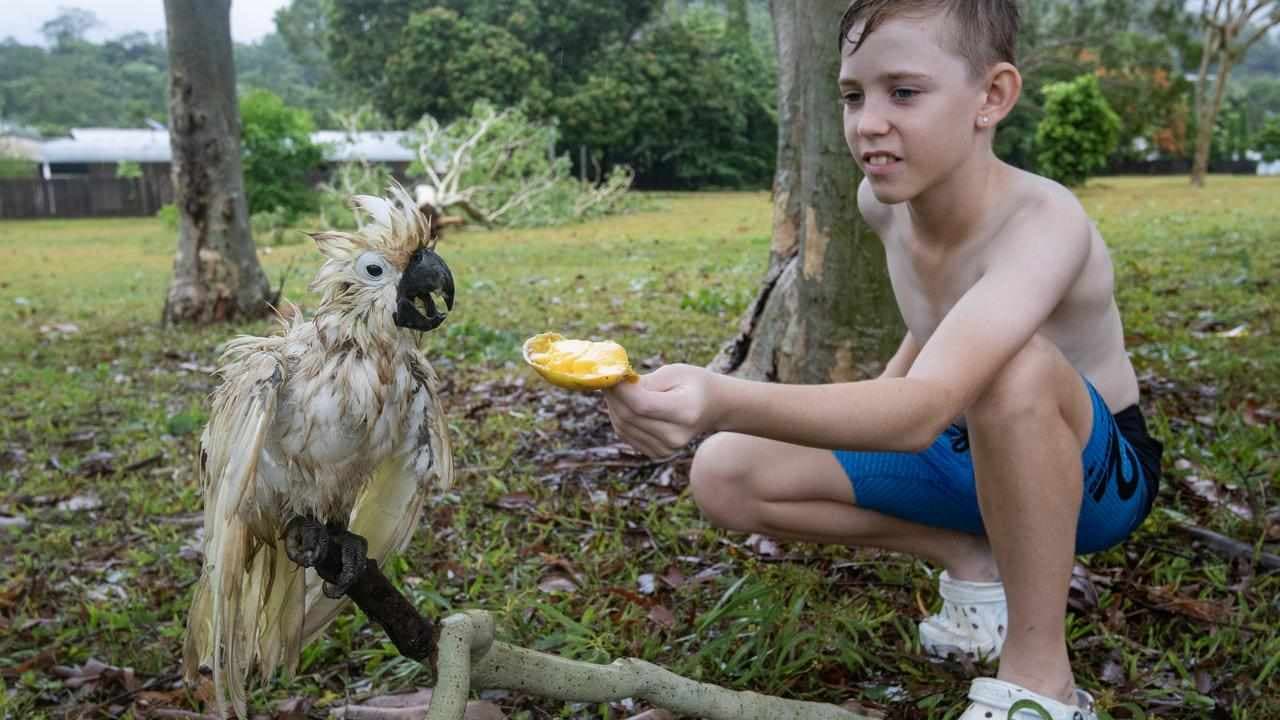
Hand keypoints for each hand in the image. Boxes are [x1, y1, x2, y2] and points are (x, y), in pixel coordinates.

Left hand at [603, 363, 720, 458]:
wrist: (712, 407)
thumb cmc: (692, 383)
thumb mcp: (674, 372)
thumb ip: (646, 381)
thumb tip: (615, 384)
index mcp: (686, 411)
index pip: (642, 405)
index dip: (621, 390)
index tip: (611, 374)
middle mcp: (676, 436)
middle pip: (630, 416)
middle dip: (614, 395)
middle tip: (609, 377)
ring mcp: (667, 449)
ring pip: (623, 426)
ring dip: (614, 405)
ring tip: (619, 388)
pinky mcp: (657, 453)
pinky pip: (625, 434)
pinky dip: (619, 416)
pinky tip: (625, 403)